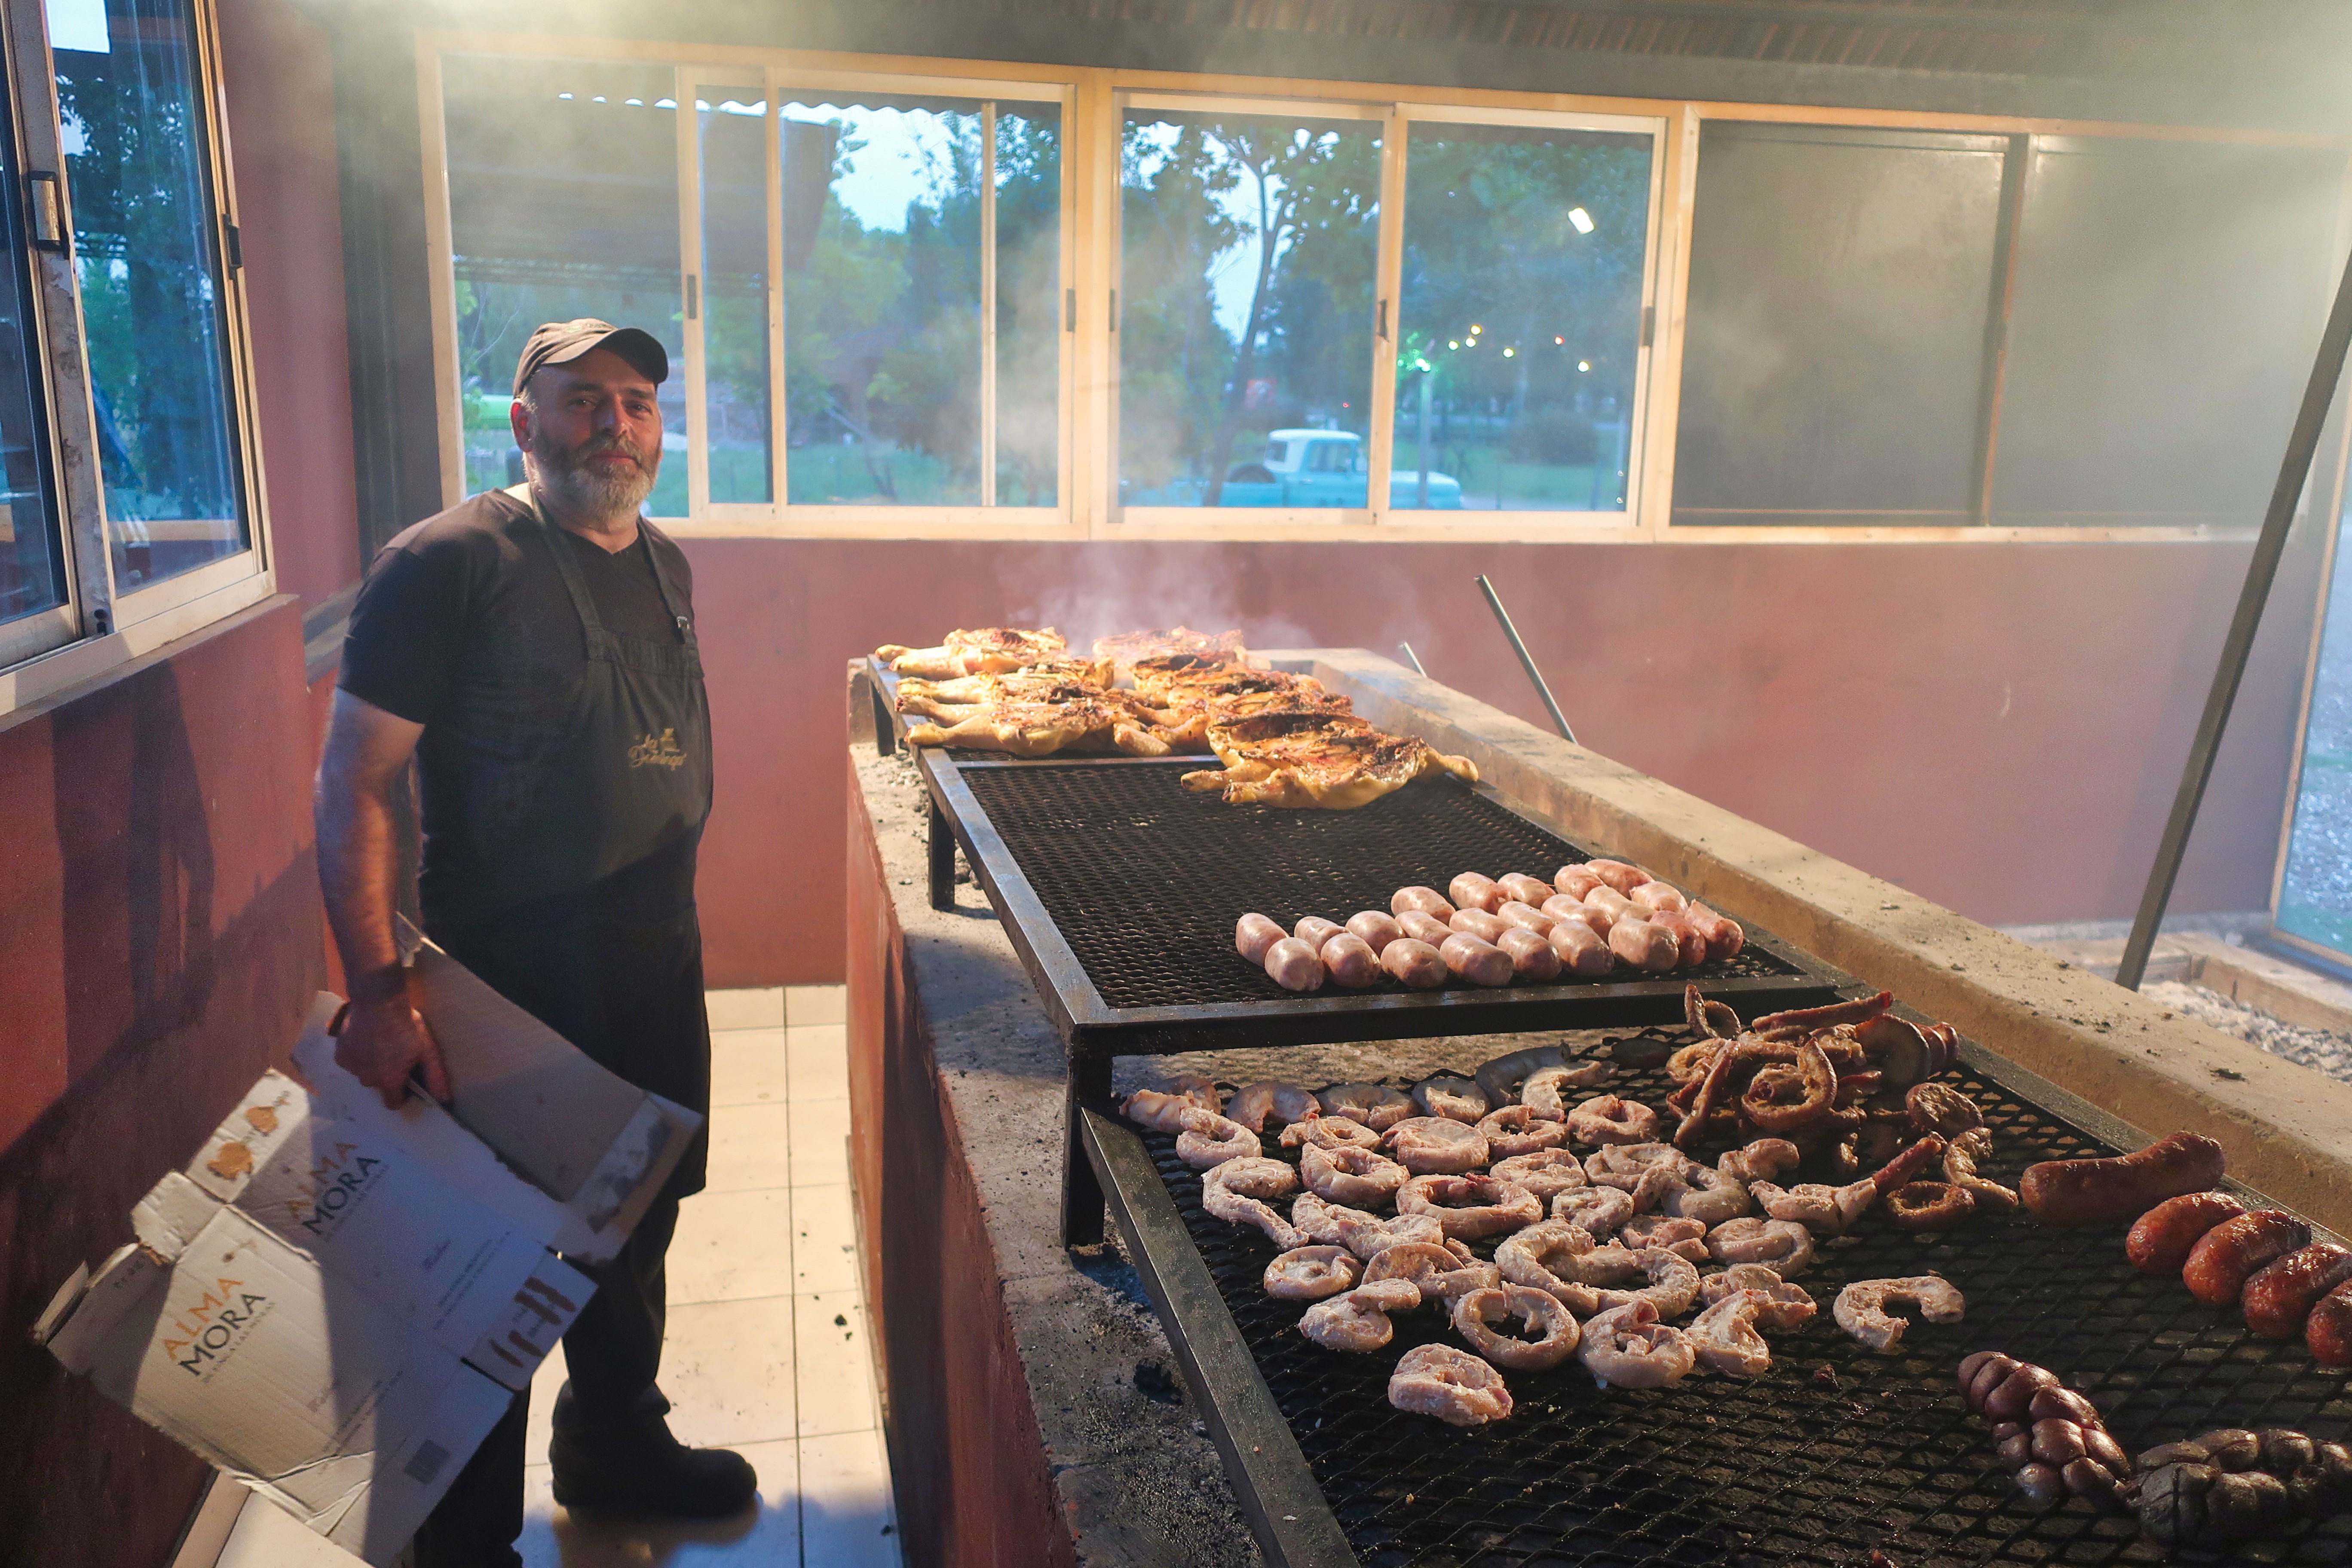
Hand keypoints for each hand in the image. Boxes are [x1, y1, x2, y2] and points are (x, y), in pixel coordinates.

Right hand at [335, 992, 450, 1109]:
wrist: (378, 1002)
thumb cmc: (405, 1026)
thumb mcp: (427, 1050)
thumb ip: (435, 1076)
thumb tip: (444, 1098)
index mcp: (388, 1081)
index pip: (393, 1103)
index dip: (401, 1094)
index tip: (406, 1079)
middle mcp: (367, 1079)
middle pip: (378, 1085)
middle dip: (386, 1074)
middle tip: (394, 1053)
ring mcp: (351, 1067)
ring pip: (364, 1072)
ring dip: (371, 1063)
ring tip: (380, 1042)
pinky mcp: (340, 1055)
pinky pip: (351, 1061)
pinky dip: (357, 1054)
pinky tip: (366, 1038)